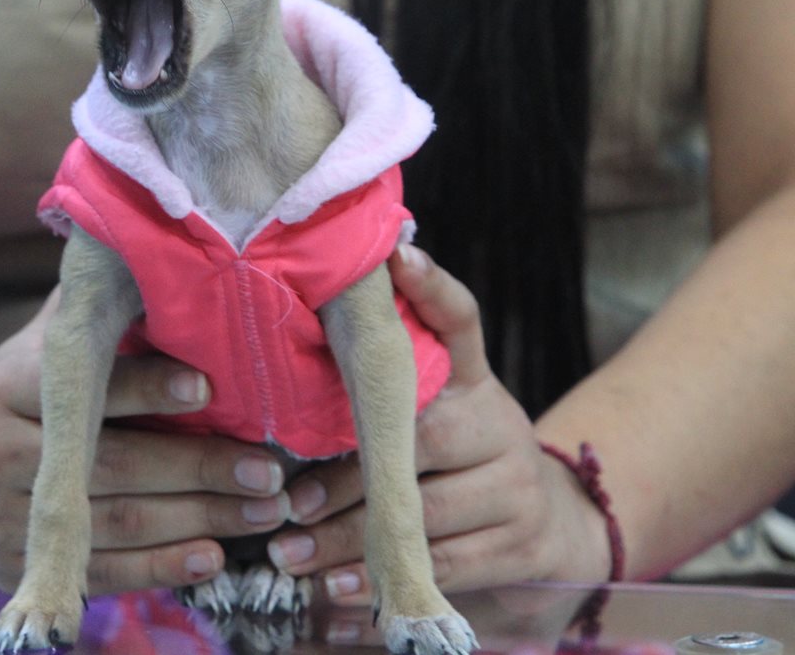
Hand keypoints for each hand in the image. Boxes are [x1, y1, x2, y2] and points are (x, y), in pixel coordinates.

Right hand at [0, 288, 292, 593]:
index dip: (150, 387)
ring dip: (200, 520)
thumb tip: (171, 255)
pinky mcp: (13, 565)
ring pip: (116, 522)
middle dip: (201, 468)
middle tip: (271, 471)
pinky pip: (100, 570)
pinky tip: (214, 553)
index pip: (86, 385)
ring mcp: (1, 514)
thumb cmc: (22, 392)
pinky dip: (164, 566)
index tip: (212, 386)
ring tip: (263, 510)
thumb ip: (94, 311)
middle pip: (113, 464)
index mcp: (8, 382)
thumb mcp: (42, 343)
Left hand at [266, 245, 610, 602]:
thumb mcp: (440, 409)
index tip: (399, 256)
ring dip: (351, 537)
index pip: (461, 320)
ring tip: (292, 551)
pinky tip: (336, 586)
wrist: (554, 519)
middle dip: (347, 478)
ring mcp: (516, 484)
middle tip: (289, 500)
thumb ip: (388, 386)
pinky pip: (444, 563)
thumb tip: (297, 353)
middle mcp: (499, 421)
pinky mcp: (522, 542)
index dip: (433, 288)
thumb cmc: (463, 457)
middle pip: (423, 439)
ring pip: (425, 511)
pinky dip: (384, 576)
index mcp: (473, 379)